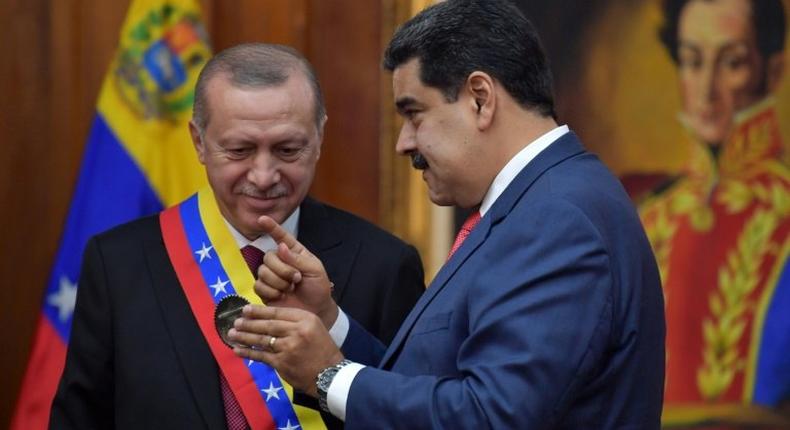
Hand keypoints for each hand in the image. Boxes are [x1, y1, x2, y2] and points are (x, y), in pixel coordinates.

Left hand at [228, 305, 344, 396]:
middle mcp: (296, 331)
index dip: (260, 311)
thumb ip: (295, 321)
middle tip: (236, 322)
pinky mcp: (281, 363)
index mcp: (306, 319)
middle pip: (267, 325)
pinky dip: (248, 353)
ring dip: (244, 337)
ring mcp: (288, 347)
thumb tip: (269, 318)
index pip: (278, 312)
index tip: (246, 309)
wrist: (329, 374)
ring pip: (261, 340)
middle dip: (249, 323)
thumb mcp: (315, 328)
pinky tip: (237, 350)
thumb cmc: (322, 349)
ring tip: (232, 334)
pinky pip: (261, 356)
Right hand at [255, 215, 337, 327]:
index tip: (262, 218)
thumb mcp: (315, 270)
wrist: (315, 310)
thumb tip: (281, 247)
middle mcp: (280, 261)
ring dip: (278, 282)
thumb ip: (298, 259)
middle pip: (268, 257)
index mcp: (294, 252)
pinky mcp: (264, 290)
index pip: (281, 236)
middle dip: (283, 269)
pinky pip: (258, 285)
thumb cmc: (318, 288)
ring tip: (290, 289)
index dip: (271, 227)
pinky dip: (271, 291)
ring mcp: (271, 276)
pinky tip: (281, 296)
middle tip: (297, 279)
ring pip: (262, 271)